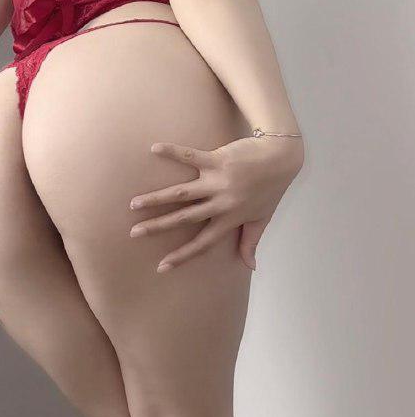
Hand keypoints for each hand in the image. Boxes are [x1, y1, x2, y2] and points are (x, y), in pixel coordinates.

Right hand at [129, 135, 303, 271]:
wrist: (282, 157)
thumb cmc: (272, 188)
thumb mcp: (262, 218)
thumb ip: (251, 242)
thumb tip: (251, 268)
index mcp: (230, 220)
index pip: (203, 243)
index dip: (182, 256)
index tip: (162, 267)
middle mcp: (222, 203)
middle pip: (185, 218)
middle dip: (158, 227)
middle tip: (134, 233)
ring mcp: (218, 181)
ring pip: (182, 192)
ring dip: (157, 198)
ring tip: (134, 203)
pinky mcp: (218, 159)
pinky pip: (191, 156)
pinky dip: (173, 152)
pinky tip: (154, 149)